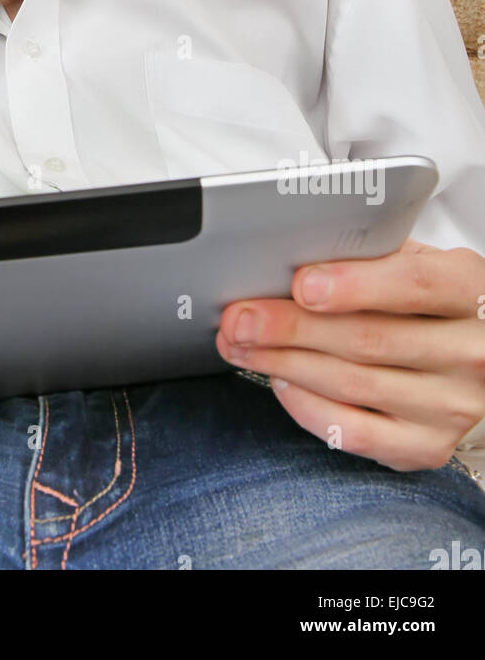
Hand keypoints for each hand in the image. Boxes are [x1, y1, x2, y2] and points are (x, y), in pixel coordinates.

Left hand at [216, 238, 484, 471]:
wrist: (477, 357)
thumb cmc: (433, 302)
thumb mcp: (421, 263)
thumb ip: (373, 257)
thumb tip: (292, 254)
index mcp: (470, 291)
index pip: (414, 285)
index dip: (353, 284)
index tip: (301, 284)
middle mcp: (469, 352)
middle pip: (368, 339)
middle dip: (291, 327)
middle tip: (240, 317)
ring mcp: (451, 406)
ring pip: (351, 384)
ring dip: (283, 362)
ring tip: (241, 343)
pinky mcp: (427, 447)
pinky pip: (353, 432)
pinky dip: (306, 405)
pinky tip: (278, 380)